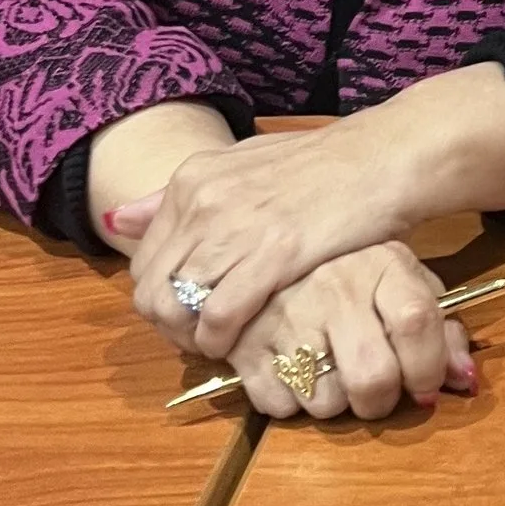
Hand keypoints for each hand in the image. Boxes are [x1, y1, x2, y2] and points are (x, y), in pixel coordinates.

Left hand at [115, 68, 504, 356]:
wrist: (383, 157)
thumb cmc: (322, 166)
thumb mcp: (242, 164)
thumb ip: (183, 194)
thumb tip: (120, 219)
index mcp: (193, 178)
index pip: (144, 258)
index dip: (159, 298)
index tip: (186, 317)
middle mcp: (203, 199)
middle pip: (152, 286)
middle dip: (169, 325)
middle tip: (198, 341)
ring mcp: (235, 225)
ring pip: (178, 306)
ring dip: (191, 339)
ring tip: (218, 348)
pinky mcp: (272, 253)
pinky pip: (220, 314)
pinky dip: (220, 341)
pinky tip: (238, 348)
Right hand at [224, 245, 479, 421]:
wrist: (267, 246)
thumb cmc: (353, 273)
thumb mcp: (402, 282)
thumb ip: (440, 328)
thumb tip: (466, 381)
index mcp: (381, 264)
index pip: (416, 321)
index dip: (428, 367)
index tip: (425, 386)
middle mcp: (333, 286)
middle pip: (372, 377)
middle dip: (381, 402)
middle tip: (376, 391)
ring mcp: (285, 314)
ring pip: (325, 402)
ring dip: (334, 403)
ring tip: (330, 372)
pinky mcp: (243, 341)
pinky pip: (278, 405)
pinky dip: (290, 401)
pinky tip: (293, 371)